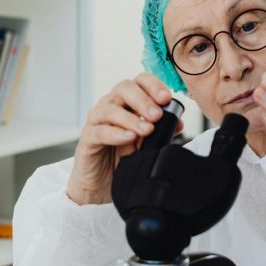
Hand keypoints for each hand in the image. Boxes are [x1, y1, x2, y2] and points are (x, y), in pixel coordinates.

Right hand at [66, 73, 181, 205]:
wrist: (102, 183)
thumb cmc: (122, 157)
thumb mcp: (146, 142)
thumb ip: (160, 130)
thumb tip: (177, 123)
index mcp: (127, 101)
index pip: (139, 81)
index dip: (153, 85)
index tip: (166, 98)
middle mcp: (111, 105)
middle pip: (124, 88)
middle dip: (143, 100)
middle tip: (157, 115)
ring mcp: (97, 120)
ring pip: (111, 109)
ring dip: (131, 118)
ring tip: (147, 129)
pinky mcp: (87, 138)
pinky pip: (99, 131)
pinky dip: (116, 133)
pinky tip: (129, 138)